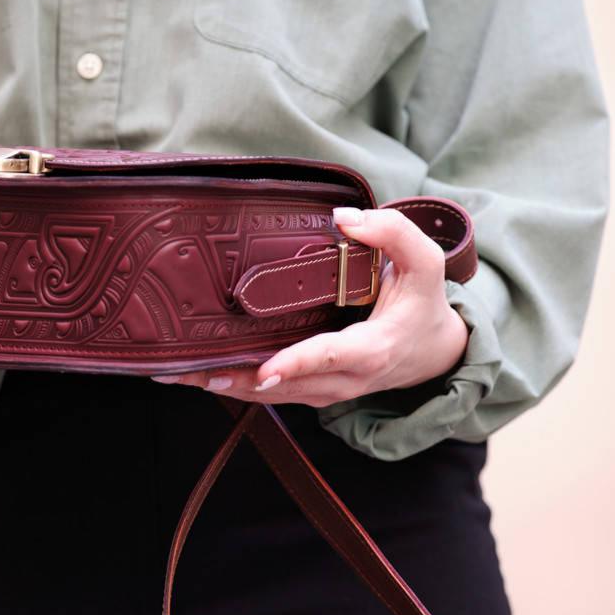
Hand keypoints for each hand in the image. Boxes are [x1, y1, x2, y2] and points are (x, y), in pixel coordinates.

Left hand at [153, 206, 469, 406]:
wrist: (435, 350)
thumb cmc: (423, 302)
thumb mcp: (423, 263)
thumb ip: (391, 233)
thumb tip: (343, 218)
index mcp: (371, 349)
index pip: (330, 357)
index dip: (296, 364)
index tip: (263, 370)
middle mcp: (346, 379)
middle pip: (286, 386)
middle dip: (236, 381)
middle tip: (188, 373)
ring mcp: (329, 390)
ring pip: (273, 396)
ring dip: (227, 387)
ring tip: (179, 375)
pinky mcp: (316, 389)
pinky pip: (274, 392)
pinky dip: (238, 386)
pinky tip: (203, 374)